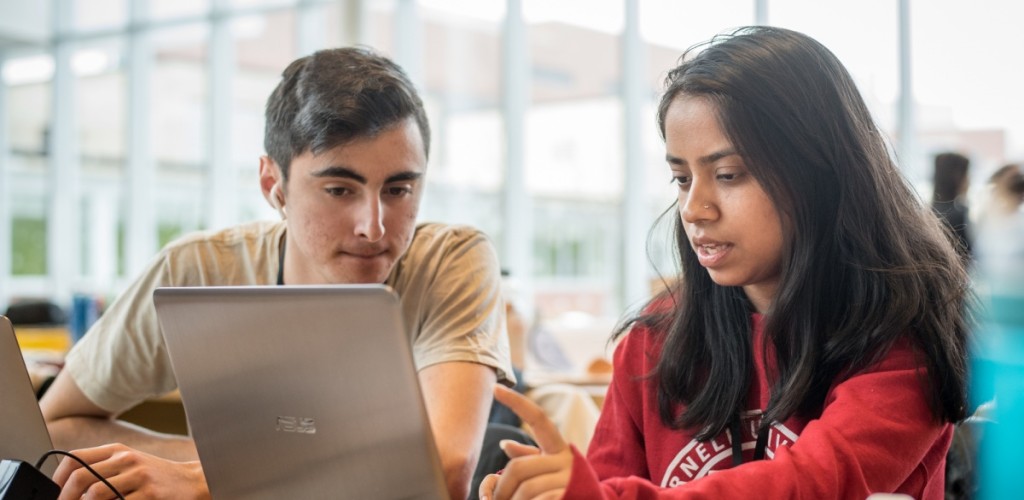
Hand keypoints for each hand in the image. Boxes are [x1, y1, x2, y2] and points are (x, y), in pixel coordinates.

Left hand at [54, 443, 209, 499]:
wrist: (193, 481)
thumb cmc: (157, 477)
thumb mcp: (131, 464)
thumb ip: (103, 469)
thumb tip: (69, 487)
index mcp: (118, 450)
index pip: (75, 458)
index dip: (58, 479)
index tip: (55, 495)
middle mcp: (127, 460)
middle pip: (81, 477)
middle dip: (65, 498)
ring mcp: (139, 476)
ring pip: (96, 493)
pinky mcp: (149, 495)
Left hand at [479, 385, 573, 499]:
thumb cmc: (568, 491)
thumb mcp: (551, 472)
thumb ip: (530, 458)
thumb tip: (504, 444)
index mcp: (559, 448)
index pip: (538, 418)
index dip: (516, 402)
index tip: (495, 387)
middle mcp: (566, 459)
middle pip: (518, 468)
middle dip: (501, 487)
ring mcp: (569, 479)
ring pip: (524, 490)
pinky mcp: (567, 495)